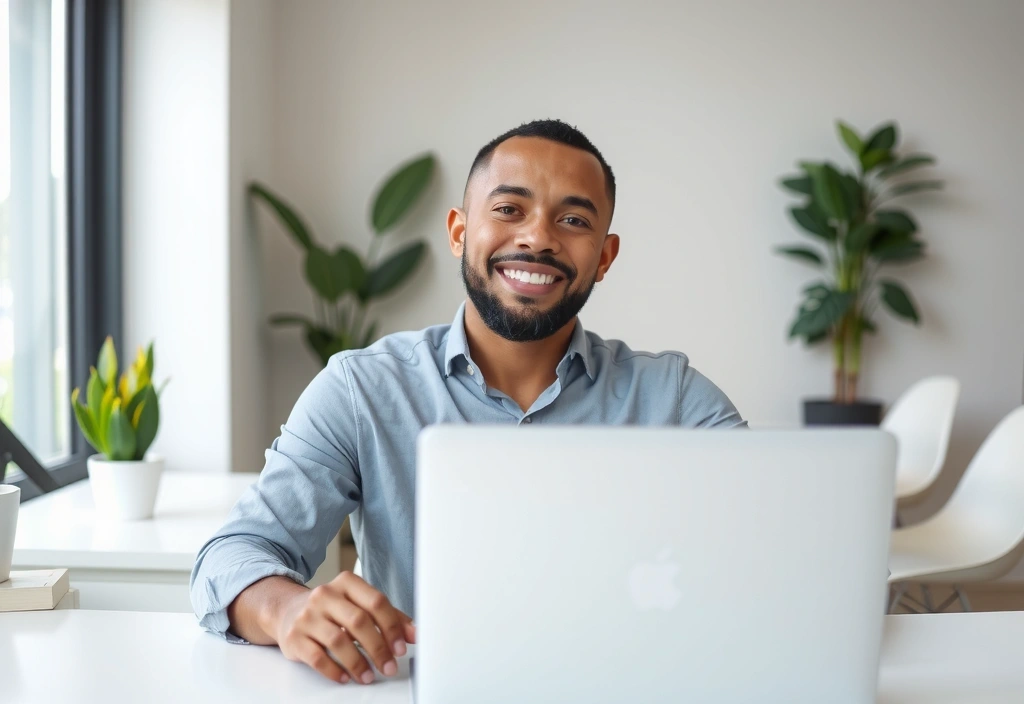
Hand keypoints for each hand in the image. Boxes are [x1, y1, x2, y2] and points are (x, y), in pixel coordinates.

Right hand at [274, 571, 415, 683]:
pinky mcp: (294, 637)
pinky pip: (316, 657)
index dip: (393, 626)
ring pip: (338, 640)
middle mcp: (325, 595)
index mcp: (346, 583)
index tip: (402, 647)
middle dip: (378, 648)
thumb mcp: (358, 604)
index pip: (376, 602)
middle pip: (359, 621)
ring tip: (368, 676)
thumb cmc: (331, 609)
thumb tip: (413, 634)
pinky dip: (334, 670)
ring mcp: (307, 615)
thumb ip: (387, 616)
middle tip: (389, 666)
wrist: (287, 610)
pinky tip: (345, 677)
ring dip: (358, 663)